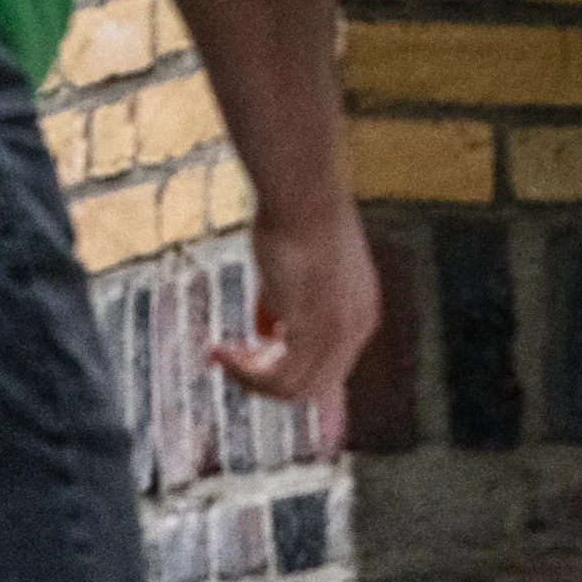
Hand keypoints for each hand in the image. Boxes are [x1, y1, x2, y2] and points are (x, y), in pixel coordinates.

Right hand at [209, 201, 379, 452]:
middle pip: (311, 386)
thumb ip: (284, 305)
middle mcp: (358, 326)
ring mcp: (340, 331)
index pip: (326, 367)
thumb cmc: (294, 216)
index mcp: (360, 312)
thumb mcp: (291, 272)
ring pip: (293, 389)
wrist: (302, 192)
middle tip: (228, 359)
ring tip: (221, 354)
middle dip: (264, 380)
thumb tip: (265, 332)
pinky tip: (221, 351)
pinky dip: (244, 372)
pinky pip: (276, 376)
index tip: (245, 354)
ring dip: (250, 378)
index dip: (282, 367)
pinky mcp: (315, 329)